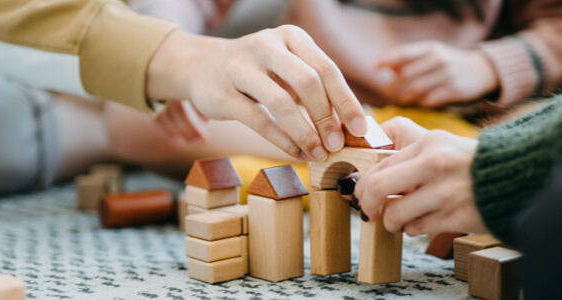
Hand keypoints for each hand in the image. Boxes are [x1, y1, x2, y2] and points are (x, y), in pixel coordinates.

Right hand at [147, 26, 367, 160]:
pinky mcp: (221, 94)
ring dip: (305, 133)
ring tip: (319, 154)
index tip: (360, 129)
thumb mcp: (287, 67)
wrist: (200, 66)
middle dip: (327, 118)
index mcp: (291, 37)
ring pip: (282, 103)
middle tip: (337, 145)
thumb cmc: (257, 72)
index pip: (326, 68)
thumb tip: (352, 124)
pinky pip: (259, 120)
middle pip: (308, 82)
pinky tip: (297, 153)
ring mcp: (240, 68)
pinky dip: (283, 141)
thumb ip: (315, 88)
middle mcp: (266, 46)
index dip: (346, 101)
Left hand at [354, 117, 486, 235]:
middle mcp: (434, 164)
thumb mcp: (443, 144)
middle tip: (368, 212)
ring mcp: (445, 192)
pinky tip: (422, 222)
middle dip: (366, 204)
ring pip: (394, 214)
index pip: (379, 165)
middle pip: (375, 188)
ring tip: (397, 221)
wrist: (517, 178)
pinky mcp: (455, 216)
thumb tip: (372, 175)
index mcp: (429, 143)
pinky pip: (416, 228)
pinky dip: (413, 229)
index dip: (364, 184)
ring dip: (391, 222)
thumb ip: (411, 155)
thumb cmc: (473, 164)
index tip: (363, 194)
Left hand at [376, 41, 498, 107]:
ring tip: (400, 100)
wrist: (482, 70)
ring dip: (404, 97)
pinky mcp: (456, 91)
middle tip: (388, 93)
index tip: (374, 68)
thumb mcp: (431, 54)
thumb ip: (409, 60)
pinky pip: (430, 100)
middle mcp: (439, 59)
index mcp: (430, 48)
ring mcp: (448, 75)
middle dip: (393, 86)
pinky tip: (418, 102)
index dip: (386, 60)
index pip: (403, 53)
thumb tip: (386, 67)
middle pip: (406, 75)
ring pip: (416, 90)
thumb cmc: (448, 63)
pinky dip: (420, 102)